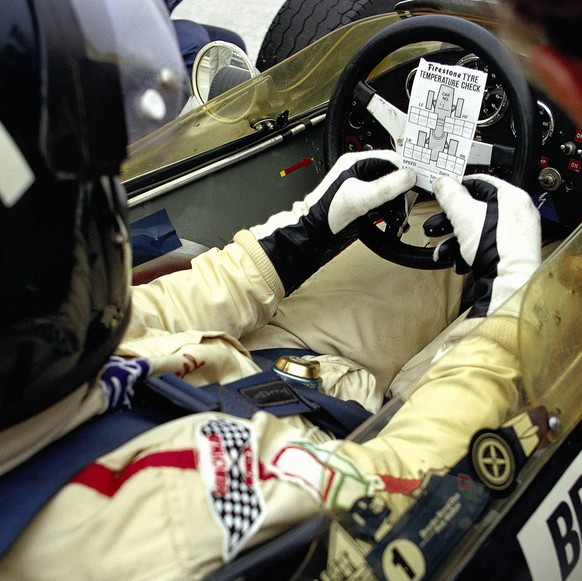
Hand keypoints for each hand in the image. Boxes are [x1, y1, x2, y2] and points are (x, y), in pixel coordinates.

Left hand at [250, 151, 415, 293]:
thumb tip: (409, 176)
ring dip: (398, 200)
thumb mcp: (360, 198)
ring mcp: (361, 188)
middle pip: (391, 173)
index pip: (390, 158)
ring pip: (388, 188)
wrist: (314, 235)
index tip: (417, 182)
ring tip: (403, 211)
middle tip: (409, 200)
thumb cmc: (327, 214)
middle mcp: (358, 172)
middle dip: (402, 188)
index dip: (405, 169)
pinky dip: (391, 209)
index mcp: (355, 162)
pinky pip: (383, 201)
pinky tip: (395, 217)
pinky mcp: (362, 202)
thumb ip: (386, 186)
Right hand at [432, 174, 540, 317]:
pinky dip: (467, 252)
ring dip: (455, 239)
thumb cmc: (495, 248)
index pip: (480, 182)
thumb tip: (442, 182)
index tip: (443, 194)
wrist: (507, 283)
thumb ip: (450, 195)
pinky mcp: (509, 254)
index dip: (457, 187)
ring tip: (442, 249)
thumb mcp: (463, 215)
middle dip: (451, 220)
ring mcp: (514, 236)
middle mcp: (517, 214)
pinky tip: (457, 260)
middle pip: (476, 209)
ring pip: (478, 230)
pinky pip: (484, 246)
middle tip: (438, 223)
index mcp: (512, 197)